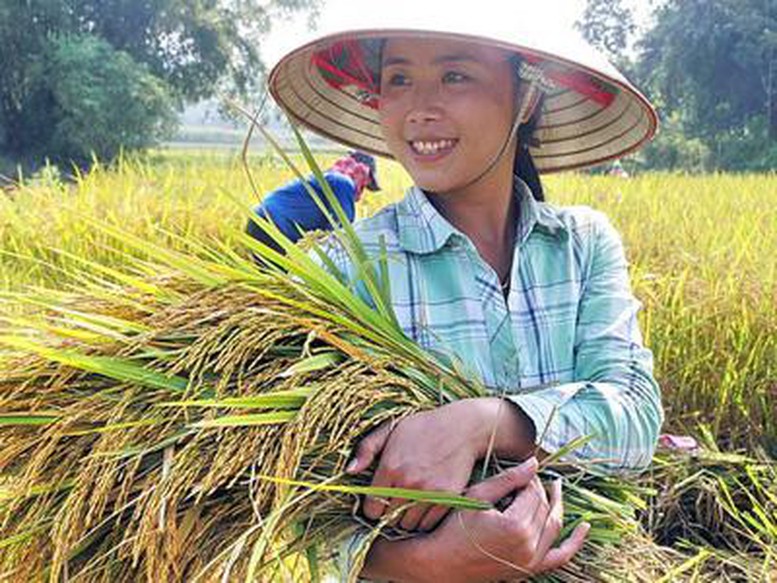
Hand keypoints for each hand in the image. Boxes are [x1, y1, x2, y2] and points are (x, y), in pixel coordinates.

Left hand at [346, 398, 535, 531]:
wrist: (462, 428)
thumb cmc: (423, 427)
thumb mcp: (391, 429)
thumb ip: (366, 448)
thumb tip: (349, 471)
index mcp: (390, 467)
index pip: (372, 509)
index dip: (373, 509)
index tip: (378, 503)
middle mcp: (408, 482)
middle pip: (390, 520)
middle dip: (390, 514)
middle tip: (395, 503)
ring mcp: (429, 492)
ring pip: (409, 525)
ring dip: (407, 519)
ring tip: (410, 504)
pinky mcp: (447, 498)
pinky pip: (429, 524)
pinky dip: (425, 520)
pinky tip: (424, 506)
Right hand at [424, 458, 589, 581]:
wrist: (440, 563)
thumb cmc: (452, 526)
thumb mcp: (477, 496)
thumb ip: (507, 479)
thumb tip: (535, 462)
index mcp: (515, 526)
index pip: (533, 492)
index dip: (528, 478)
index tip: (519, 470)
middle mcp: (528, 546)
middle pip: (544, 507)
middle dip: (539, 489)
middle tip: (528, 477)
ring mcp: (530, 561)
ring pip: (554, 527)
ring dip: (557, 506)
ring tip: (556, 488)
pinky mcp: (529, 570)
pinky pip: (560, 557)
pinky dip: (574, 543)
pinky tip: (584, 528)